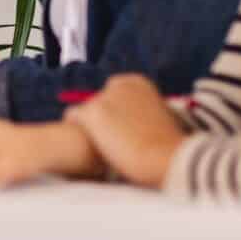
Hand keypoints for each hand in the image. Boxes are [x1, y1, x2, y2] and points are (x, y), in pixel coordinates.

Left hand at [63, 74, 184, 189]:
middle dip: (101, 120)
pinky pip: (72, 116)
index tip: (121, 132)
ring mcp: (104, 96)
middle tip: (108, 143)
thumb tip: (127, 123)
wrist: (166, 157)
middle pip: (97, 101)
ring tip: (100, 148)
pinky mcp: (92, 112)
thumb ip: (141, 113)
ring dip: (90, 127)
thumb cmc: (168, 146)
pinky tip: (84, 143)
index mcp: (137, 82)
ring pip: (85, 111)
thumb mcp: (160, 118)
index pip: (113, 94)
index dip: (114, 115)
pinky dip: (75, 129)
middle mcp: (119, 84)